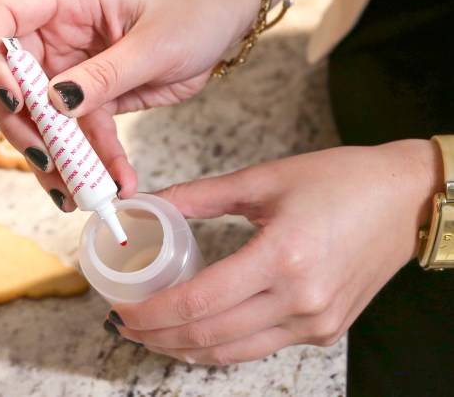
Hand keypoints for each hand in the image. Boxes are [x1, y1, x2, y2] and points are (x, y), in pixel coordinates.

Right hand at [0, 0, 258, 209]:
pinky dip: (94, 163)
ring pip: (43, 119)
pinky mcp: (94, 99)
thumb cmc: (194, 12)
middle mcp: (59, 35)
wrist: (223, 24)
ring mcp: (73, 70)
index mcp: (67, 1)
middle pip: (11, 80)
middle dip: (21, 126)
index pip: (1, 17)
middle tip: (46, 160)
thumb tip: (55, 103)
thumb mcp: (154, 44)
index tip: (17, 99)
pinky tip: (114, 184)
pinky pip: (83, 136)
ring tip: (75, 193)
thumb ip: (105, 75)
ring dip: (55, 158)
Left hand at [107, 140, 440, 364]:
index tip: (124, 310)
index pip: (199, 301)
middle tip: (127, 325)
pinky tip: (199, 333)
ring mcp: (316, 321)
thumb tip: (152, 203)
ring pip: (233, 352)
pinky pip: (261, 347)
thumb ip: (202, 195)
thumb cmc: (340, 181)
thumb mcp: (265, 179)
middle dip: (159, 336)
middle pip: (209, 335)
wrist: (405, 199)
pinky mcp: (326, 329)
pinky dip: (222, 345)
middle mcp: (301, 299)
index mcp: (283, 257)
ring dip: (186, 348)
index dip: (153, 313)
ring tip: (154, 335)